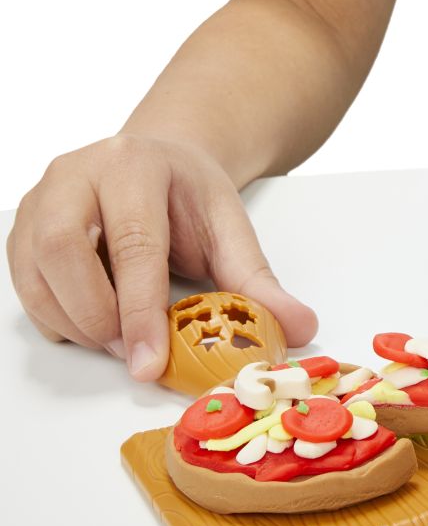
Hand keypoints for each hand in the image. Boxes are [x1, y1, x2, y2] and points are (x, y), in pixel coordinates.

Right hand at [7, 134, 317, 378]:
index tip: (149, 363)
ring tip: (120, 342)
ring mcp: (41, 197)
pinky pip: (23, 283)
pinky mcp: (22, 226)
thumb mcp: (230, 228)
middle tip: (133, 355)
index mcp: (135, 164)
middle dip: (98, 316)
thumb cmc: (189, 197)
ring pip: (33, 271)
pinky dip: (56, 317)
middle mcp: (77, 173)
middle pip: (64, 251)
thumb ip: (259, 281)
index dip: (138, 310)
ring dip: (74, 323)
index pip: (132, 242)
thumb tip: (302, 328)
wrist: (157, 162)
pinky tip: (95, 324)